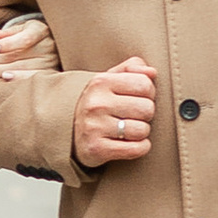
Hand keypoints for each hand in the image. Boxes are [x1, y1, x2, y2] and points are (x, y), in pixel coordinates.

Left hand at [0, 13, 51, 77]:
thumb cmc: (33, 36)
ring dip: (0, 71)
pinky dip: (18, 79)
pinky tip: (4, 79)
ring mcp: (50, 62)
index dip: (7, 44)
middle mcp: (48, 47)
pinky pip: (31, 79)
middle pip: (19, 55)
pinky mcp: (49, 75)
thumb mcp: (23, 28)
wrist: (55, 46)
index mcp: (41, 31)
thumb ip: (9, 32)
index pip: (25, 39)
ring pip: (22, 68)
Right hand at [73, 56, 157, 170]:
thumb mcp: (109, 79)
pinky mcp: (96, 149)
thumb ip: (132, 69)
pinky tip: (131, 143)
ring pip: (142, 130)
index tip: (139, 98)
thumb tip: (152, 73)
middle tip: (133, 116)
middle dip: (146, 114)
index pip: (144, 84)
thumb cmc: (97, 102)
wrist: (66, 130)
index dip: (149, 92)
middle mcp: (96, 104)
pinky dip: (140, 147)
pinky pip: (136, 149)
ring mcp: (94, 127)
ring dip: (141, 132)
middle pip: (147, 108)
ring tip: (129, 129)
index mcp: (100, 82)